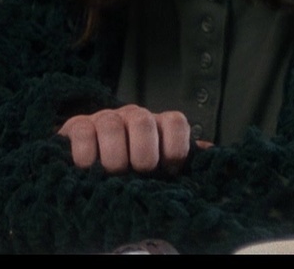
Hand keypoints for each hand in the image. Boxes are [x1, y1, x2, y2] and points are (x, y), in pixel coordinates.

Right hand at [57, 105, 194, 174]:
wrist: (88, 165)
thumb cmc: (132, 171)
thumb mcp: (161, 169)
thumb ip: (186, 164)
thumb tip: (216, 159)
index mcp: (158, 126)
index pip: (175, 122)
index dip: (175, 149)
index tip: (168, 172)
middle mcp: (133, 116)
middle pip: (143, 121)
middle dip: (142, 154)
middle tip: (137, 174)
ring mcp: (104, 118)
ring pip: (111, 125)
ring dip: (114, 157)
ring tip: (112, 176)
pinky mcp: (77, 126)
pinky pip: (82, 132)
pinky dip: (87, 155)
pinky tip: (88, 169)